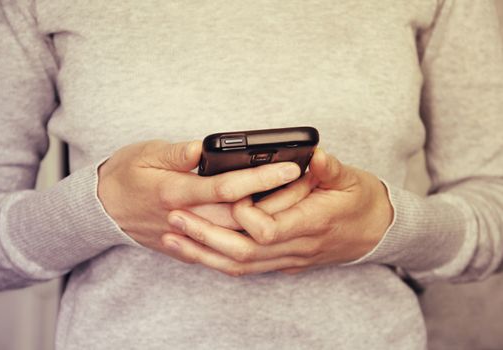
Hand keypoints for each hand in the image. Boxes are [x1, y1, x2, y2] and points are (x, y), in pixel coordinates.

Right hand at [97, 140, 300, 262]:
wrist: (100, 208)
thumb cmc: (124, 174)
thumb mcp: (147, 152)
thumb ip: (179, 153)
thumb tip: (207, 148)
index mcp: (174, 191)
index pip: (227, 186)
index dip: (261, 176)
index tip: (290, 166)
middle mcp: (182, 217)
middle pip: (238, 216)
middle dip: (275, 203)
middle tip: (306, 188)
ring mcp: (183, 237)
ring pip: (234, 237)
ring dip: (266, 223)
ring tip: (295, 206)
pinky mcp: (182, 247)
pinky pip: (218, 251)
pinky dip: (244, 242)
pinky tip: (267, 232)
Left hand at [163, 148, 392, 275]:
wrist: (375, 232)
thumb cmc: (362, 202)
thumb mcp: (352, 178)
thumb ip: (330, 168)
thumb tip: (315, 155)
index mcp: (313, 224)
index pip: (267, 230)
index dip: (243, 214)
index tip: (230, 194)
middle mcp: (298, 248)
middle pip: (244, 253)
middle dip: (206, 236)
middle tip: (175, 217)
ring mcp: (289, 260)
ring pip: (241, 266)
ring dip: (204, 254)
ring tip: (173, 238)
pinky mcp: (283, 263)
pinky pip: (247, 268)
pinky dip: (218, 260)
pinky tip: (196, 250)